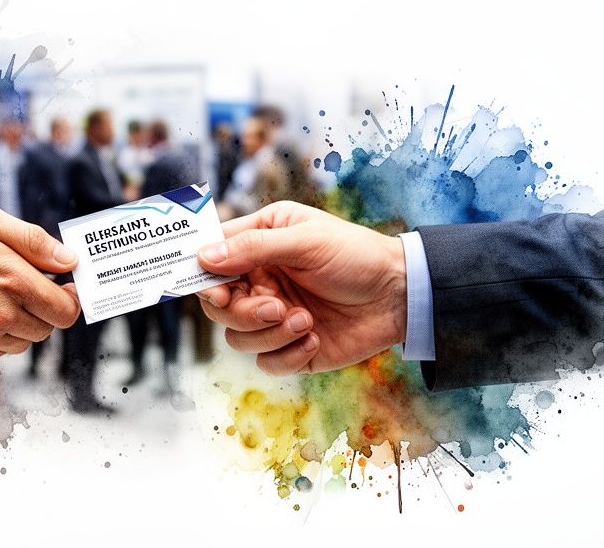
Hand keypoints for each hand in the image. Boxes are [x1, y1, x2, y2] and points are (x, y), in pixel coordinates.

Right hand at [0, 201, 80, 367]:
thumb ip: (32, 241)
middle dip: (43, 310)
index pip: (66, 311)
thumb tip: (68, 260)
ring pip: (17, 343)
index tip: (63, 283)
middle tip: (27, 283)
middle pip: (44, 330)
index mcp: (14, 281)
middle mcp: (0, 315)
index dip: (70, 298)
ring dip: (16, 325)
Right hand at [196, 201, 406, 375]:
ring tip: (304, 321)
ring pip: (238, 337)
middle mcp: (260, 281)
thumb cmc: (357, 256)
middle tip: (275, 307)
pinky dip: (287, 354)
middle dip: (241, 312)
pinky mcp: (290, 348)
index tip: (216, 291)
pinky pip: (265, 362)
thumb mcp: (305, 241)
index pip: (211, 260)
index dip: (203, 277)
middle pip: (218, 306)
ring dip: (269, 334)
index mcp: (259, 243)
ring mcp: (273, 316)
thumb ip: (253, 248)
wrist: (400, 296)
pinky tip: (314, 338)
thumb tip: (204, 258)